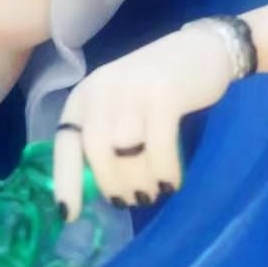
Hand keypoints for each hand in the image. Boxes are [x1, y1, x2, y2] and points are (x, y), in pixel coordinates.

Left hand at [52, 26, 235, 221]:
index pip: (66, 142)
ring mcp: (131, 90)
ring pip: (127, 152)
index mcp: (85, 95)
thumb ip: (105, 136)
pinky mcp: (163, 94)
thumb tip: (101, 188)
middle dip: (115, 184)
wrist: (202, 50)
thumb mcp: (120, 106)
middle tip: (135, 199)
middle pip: (97, 151)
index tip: (68, 215)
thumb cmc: (157, 88)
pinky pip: (158, 147)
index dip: (65, 181)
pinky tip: (173, 181)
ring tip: (155, 190)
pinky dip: (165, 171)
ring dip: (141, 181)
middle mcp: (101, 89)